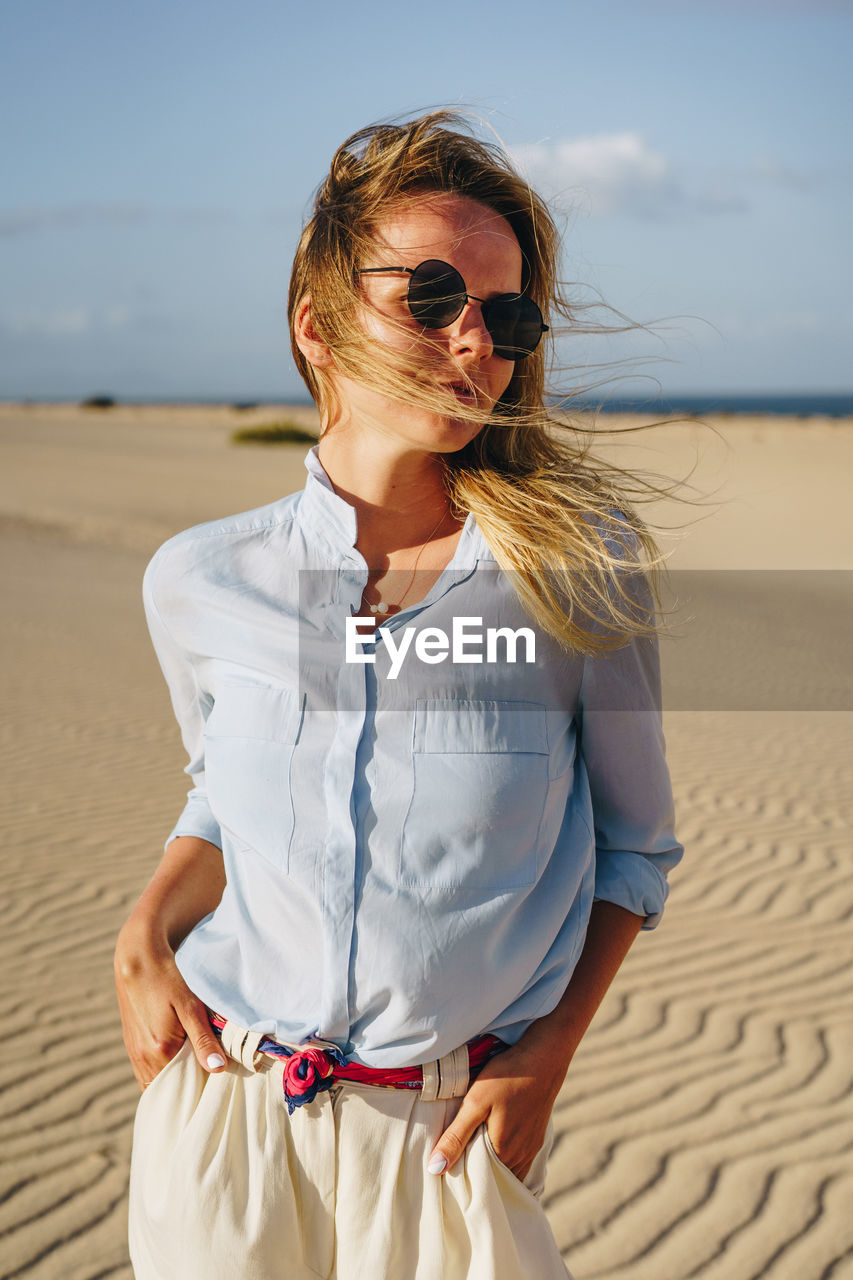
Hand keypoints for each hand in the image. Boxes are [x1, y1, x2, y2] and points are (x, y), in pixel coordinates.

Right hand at [114, 923, 226, 1089]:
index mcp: (159, 1052)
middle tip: (208, 1078)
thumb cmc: (167, 978)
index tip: (216, 1083)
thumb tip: (218, 1069)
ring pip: (155, 1082)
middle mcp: (143, 1058)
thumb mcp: (190, 1006)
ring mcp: (134, 1053)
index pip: (182, 1088)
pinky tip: (178, 1060)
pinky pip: (147, 1072)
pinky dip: (162, 1072)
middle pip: (168, 1088)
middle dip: (187, 1088)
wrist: (138, 959)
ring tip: (195, 1070)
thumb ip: (203, 1039)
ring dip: (174, 1081)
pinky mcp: (132, 1046)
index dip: (200, 1088)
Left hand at [426, 1039, 564, 1182]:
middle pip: (495, 1179)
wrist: (544, 1058)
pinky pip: (520, 1161)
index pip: (479, 1183)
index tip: (446, 1177)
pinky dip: (506, 1161)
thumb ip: (456, 1137)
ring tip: (472, 1160)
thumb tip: (435, 1169)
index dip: (462, 1181)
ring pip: (509, 1171)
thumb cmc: (507, 1077)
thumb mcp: (475, 1103)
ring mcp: (531, 1148)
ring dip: (493, 1170)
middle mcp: (521, 1157)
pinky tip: (495, 1147)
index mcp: (504, 1153)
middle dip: (477, 1179)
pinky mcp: (537, 1137)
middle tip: (455, 1170)